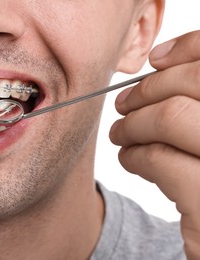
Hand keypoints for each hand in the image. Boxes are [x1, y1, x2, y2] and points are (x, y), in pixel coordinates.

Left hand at [109, 31, 199, 258]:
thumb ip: (197, 103)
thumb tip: (162, 61)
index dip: (189, 49)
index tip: (157, 60)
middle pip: (195, 82)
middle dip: (148, 90)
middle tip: (124, 104)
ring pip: (172, 116)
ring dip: (133, 123)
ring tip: (122, 134)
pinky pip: (161, 160)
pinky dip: (134, 155)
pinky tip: (131, 159)